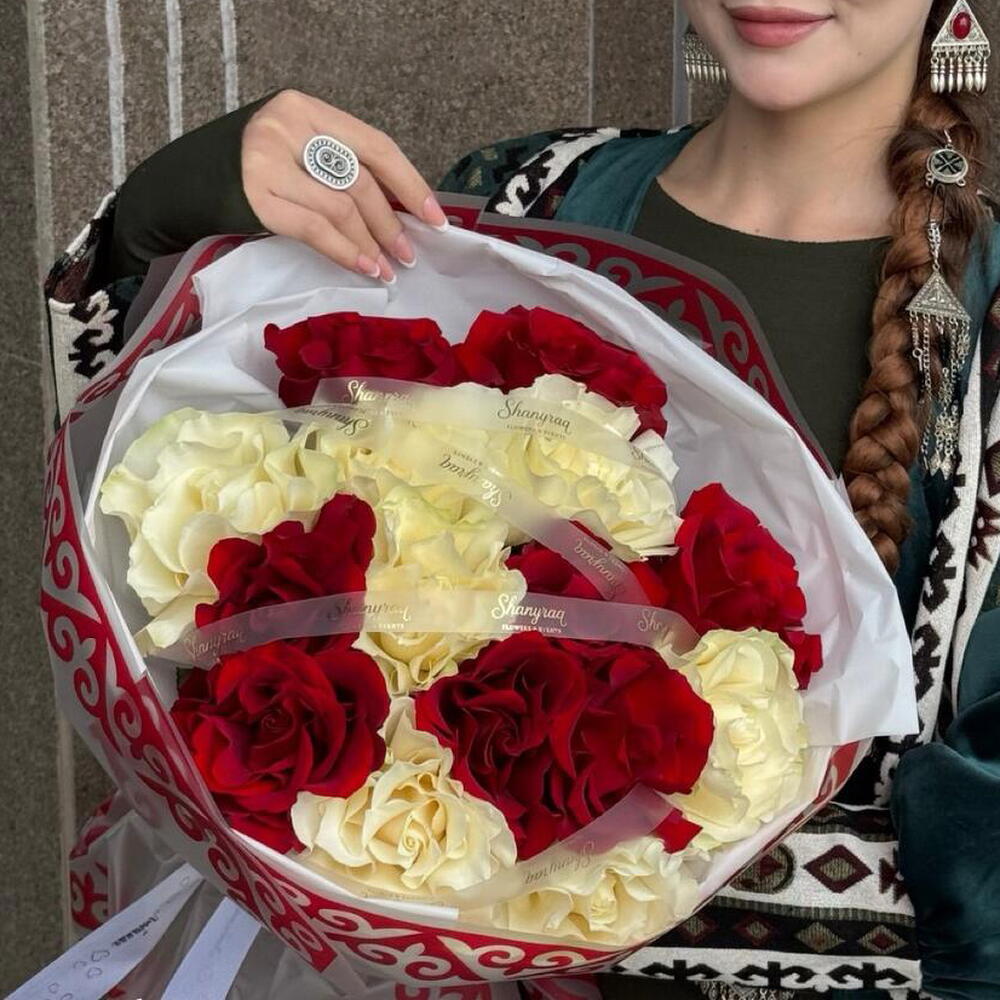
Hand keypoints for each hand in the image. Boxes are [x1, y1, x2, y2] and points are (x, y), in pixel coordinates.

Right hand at [241, 89, 448, 282]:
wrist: (193, 183)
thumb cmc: (261, 170)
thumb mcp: (303, 153)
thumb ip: (343, 170)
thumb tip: (403, 213)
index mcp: (308, 109)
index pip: (374, 146)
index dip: (410, 184)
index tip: (434, 218)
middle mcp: (288, 127)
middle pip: (359, 181)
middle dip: (390, 224)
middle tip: (408, 255)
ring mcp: (268, 160)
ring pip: (340, 208)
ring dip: (370, 244)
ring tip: (385, 269)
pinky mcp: (257, 197)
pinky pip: (315, 230)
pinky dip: (344, 252)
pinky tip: (362, 267)